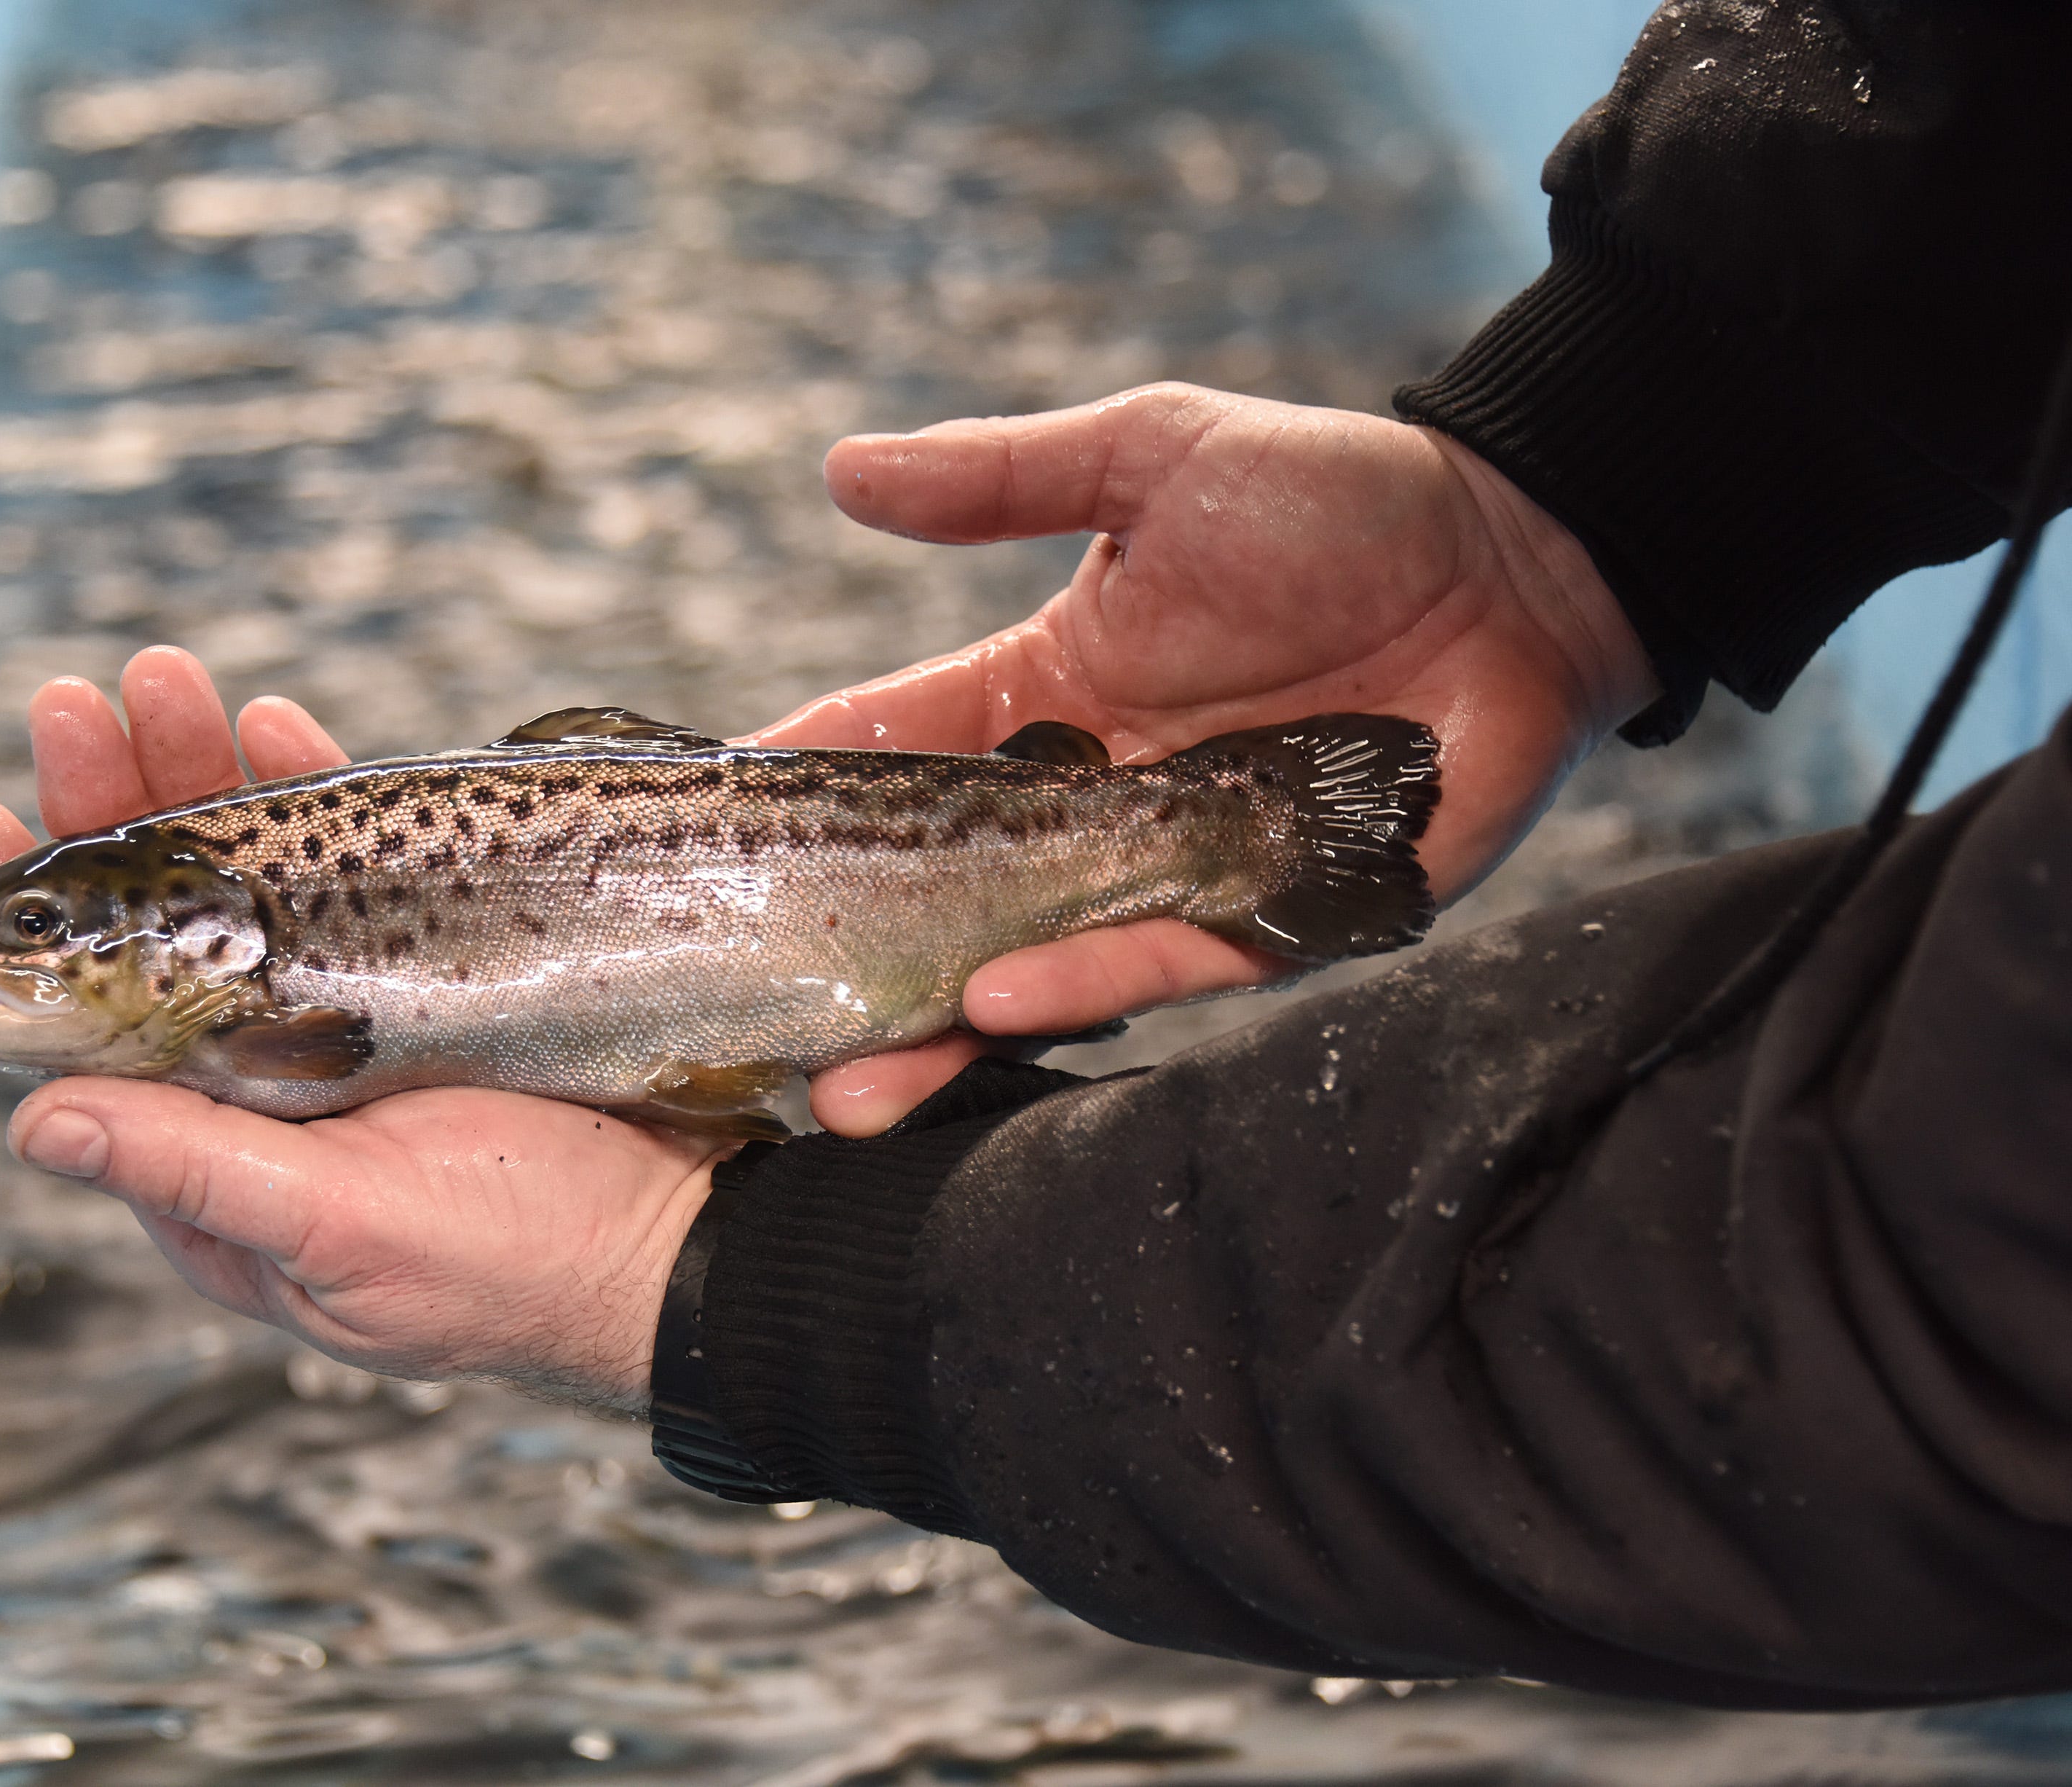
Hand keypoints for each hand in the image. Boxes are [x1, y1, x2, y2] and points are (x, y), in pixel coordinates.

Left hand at [0, 648, 723, 1410]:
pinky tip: (278, 727)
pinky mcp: (430, 974)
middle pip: (155, 933)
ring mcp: (347, 1023)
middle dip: (115, 811)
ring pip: (244, 885)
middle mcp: (263, 1085)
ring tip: (161, 678)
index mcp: (213, 1162)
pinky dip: (312, 802)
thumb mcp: (339, 1233)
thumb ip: (191, 1171)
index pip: (88, 1025)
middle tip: (74, 703)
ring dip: (202, 777)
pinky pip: (352, 874)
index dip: (32, 926)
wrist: (686, 1243)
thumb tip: (32, 1123)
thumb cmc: (512, 1268)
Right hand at [757, 383, 1659, 1134]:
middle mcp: (1093, 803)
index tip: (698, 847)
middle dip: (849, 963)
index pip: (896, 759)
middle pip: (944, 897)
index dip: (801, 800)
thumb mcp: (1150, 459)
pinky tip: (993, 1005)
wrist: (1519, 559)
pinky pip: (1162, 964)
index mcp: (1048, 698)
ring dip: (936, 1030)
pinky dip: (1080, 984)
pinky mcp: (1271, 921)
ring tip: (844, 1085)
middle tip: (748, 1020)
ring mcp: (1174, 872)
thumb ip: (1000, 479)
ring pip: (1032, 965)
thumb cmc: (1339, 498)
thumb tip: (841, 469)